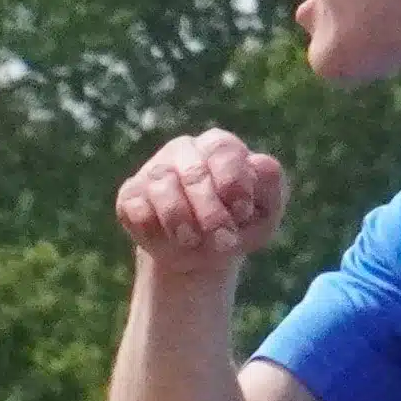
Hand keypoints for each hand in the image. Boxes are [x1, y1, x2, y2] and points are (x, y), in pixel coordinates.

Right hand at [114, 130, 287, 271]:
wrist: (201, 254)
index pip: (224, 150)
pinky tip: (165, 240)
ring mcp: (154, 170)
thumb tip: (259, 163)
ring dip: (180, 219)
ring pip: (162, 186)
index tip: (242, 212)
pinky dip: (152, 227)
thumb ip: (270, 188)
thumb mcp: (264, 215)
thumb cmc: (237, 227)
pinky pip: (136, 206)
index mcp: (219, 146)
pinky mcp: (130, 195)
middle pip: (194, 173)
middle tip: (223, 242)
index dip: (233, 182)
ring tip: (192, 242)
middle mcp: (184, 151)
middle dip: (210, 212)